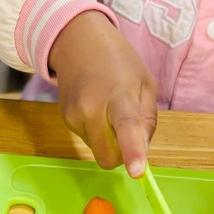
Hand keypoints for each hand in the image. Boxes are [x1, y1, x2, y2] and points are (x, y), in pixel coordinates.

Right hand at [47, 11, 157, 176]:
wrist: (77, 41)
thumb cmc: (118, 60)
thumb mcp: (145, 83)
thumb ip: (147, 120)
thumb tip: (141, 152)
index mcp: (120, 95)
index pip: (127, 128)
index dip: (133, 152)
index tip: (138, 172)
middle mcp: (91, 109)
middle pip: (108, 156)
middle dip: (122, 153)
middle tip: (128, 127)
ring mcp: (74, 115)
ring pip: (99, 150)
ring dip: (109, 139)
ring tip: (109, 107)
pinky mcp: (65, 120)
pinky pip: (89, 140)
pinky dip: (97, 131)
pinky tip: (96, 107)